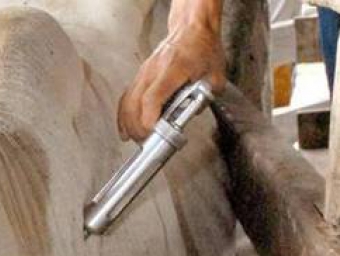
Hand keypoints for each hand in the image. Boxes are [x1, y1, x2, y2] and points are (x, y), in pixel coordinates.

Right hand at [118, 17, 225, 141]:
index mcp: (174, 68)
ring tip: (137, 139)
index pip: (153, 97)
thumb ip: (206, 97)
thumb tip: (191, 115)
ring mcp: (144, 73)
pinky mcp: (140, 76)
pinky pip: (126, 98)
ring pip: (127, 102)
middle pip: (136, 104)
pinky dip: (123, 116)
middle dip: (139, 127)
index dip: (149, 118)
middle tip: (147, 141)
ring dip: (129, 124)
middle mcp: (154, 70)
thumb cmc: (203, 49)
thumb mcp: (216, 75)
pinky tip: (125, 129)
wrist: (191, 30)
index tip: (152, 132)